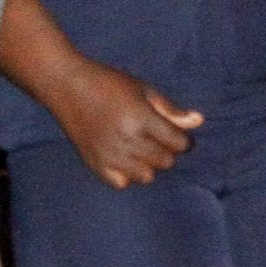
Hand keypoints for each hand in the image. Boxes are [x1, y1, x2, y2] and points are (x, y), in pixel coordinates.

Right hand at [51, 58, 201, 188]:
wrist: (66, 86)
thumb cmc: (108, 83)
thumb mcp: (143, 89)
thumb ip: (171, 109)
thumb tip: (199, 122)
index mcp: (141, 119)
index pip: (178, 143)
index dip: (184, 141)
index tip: (179, 135)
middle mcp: (126, 140)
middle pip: (166, 161)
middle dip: (168, 151)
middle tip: (157, 138)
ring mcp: (109, 155)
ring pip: (147, 177)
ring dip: (150, 164)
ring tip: (141, 148)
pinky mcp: (94, 164)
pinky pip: (122, 183)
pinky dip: (128, 175)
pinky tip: (125, 158)